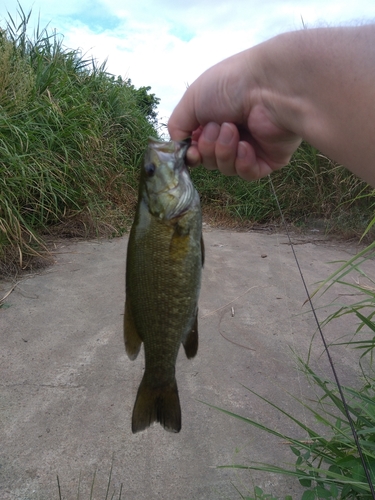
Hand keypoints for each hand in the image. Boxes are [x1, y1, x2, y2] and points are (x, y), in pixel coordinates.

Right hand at [168, 49, 301, 180]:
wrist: (269, 86)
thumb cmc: (230, 85)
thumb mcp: (191, 100)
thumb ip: (177, 126)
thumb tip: (178, 147)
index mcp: (216, 119)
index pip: (198, 149)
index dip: (192, 154)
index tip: (191, 152)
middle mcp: (234, 133)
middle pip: (210, 161)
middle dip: (208, 148)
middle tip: (215, 128)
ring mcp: (252, 147)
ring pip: (227, 168)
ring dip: (224, 151)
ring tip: (231, 130)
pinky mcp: (270, 159)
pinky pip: (248, 174)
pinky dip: (242, 162)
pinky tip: (245, 146)